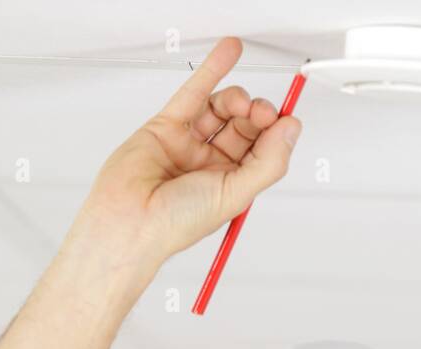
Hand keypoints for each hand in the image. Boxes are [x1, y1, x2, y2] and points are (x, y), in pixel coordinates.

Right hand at [70, 37, 301, 270]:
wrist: (129, 222)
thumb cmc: (175, 223)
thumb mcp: (235, 195)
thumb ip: (268, 162)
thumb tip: (291, 130)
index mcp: (232, 184)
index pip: (263, 149)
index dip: (274, 131)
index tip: (283, 120)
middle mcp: (211, 164)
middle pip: (244, 126)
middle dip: (256, 114)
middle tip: (259, 112)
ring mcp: (189, 143)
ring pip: (220, 109)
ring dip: (237, 98)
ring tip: (241, 101)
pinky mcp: (166, 126)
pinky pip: (193, 93)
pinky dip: (213, 70)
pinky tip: (230, 52)